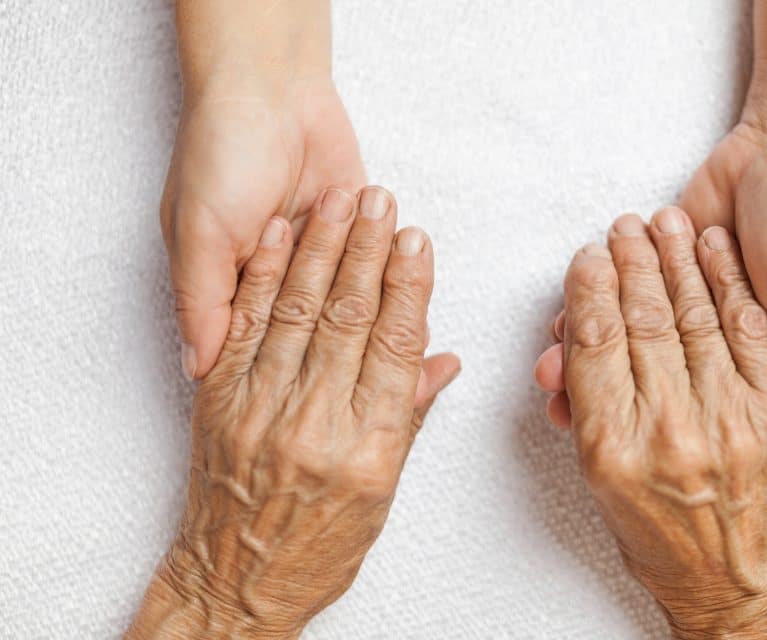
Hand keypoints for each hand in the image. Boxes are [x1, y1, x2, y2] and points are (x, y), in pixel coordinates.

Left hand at [129, 187, 459, 638]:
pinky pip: (245, 327)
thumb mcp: (382, 492)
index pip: (394, 346)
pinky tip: (284, 237)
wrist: (235, 581)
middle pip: (349, 317)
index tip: (418, 243)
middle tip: (384, 203)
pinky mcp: (219, 402)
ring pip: (299, 311)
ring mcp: (261, 409)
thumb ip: (409, 417)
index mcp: (367, 447)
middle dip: (369, 251)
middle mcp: (314, 423)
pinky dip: (266, 277)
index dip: (408, 287)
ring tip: (342, 201)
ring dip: (323, 249)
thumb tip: (441, 360)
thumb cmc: (318, 547)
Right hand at [161, 74, 366, 379]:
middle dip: (337, 344)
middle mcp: (278, 277)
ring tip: (388, 322)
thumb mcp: (198, 234)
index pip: (259, 348)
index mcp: (232, 284)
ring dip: (371, 309)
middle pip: (313, 332)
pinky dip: (395, 278)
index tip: (309, 388)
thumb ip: (201, 303)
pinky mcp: (358, 232)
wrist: (271, 87)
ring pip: (353, 304)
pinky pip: (382, 268)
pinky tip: (409, 296)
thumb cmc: (222, 152)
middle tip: (362, 360)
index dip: (283, 370)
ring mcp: (322, 256)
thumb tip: (197, 370)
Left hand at [535, 124, 766, 451]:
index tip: (614, 442)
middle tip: (557, 405)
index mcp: (762, 360)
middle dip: (607, 392)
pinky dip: (588, 315)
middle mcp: (716, 343)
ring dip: (589, 354)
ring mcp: (680, 307)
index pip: (707, 409)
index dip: (662, 428)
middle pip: (657, 381)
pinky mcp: (653, 272)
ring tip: (548, 369)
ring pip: (629, 345)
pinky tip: (558, 330)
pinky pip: (615, 305)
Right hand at [551, 209, 766, 637]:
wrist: (739, 586)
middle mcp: (669, 432)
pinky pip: (746, 334)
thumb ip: (583, 416)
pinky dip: (728, 287)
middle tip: (618, 228)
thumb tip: (561, 364)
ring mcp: (728, 421)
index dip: (588, 294)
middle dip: (629, 266)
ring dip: (674, 262)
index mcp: (613, 450)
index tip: (584, 259)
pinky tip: (711, 252)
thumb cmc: (661, 541)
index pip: (596, 347)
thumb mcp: (600, 489)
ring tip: (657, 223)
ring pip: (693, 319)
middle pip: (642, 324)